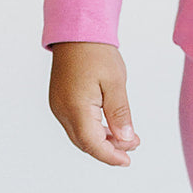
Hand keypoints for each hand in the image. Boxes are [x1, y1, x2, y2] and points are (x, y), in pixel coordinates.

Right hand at [48, 41, 140, 165]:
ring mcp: (58, 106)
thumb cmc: (97, 52)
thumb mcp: (115, 83)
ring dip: (101, 140)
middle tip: (133, 147)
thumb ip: (120, 114)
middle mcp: (62, 110)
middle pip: (85, 143)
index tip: (127, 160)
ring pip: (80, 135)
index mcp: (76, 107)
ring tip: (126, 138)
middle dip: (109, 149)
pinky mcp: (60, 101)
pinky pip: (76, 124)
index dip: (110, 156)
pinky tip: (109, 127)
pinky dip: (92, 130)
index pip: (92, 144)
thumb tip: (126, 140)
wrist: (77, 32)